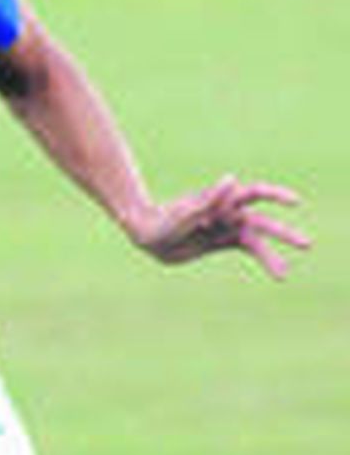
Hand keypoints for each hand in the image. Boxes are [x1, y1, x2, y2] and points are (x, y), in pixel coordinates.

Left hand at [123, 175, 310, 279]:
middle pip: (262, 222)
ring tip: (284, 274)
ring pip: (257, 240)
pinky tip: (278, 273)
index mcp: (220, 201)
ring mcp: (227, 227)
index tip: (295, 202)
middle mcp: (228, 212)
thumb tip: (232, 179)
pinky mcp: (223, 241)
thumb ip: (209, 201)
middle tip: (307, 244)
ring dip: (271, 256)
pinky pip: (248, 249)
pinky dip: (263, 260)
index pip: (253, 193)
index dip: (275, 195)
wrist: (147, 235)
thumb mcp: (185, 214)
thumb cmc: (162, 221)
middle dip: (283, 233)